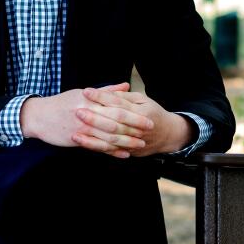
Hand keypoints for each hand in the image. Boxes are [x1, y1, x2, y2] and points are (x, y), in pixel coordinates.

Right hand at [20, 83, 144, 157]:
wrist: (39, 116)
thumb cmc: (62, 103)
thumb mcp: (82, 93)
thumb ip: (106, 91)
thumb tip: (125, 86)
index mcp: (91, 99)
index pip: (117, 106)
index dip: (134, 112)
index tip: (148, 116)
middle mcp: (88, 113)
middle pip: (116, 121)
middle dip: (135, 126)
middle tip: (150, 130)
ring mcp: (83, 127)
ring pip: (109, 136)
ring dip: (127, 141)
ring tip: (141, 144)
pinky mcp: (78, 139)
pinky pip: (99, 146)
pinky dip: (113, 151)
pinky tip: (124, 154)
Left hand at [75, 87, 192, 156]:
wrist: (168, 135)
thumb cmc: (153, 113)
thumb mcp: (143, 100)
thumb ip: (125, 96)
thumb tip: (108, 91)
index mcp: (142, 111)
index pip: (119, 103)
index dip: (102, 97)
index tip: (87, 91)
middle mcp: (137, 128)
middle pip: (114, 122)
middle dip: (95, 117)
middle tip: (77, 110)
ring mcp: (133, 142)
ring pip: (111, 140)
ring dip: (92, 137)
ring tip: (75, 132)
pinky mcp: (128, 151)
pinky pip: (110, 150)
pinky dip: (95, 147)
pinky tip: (82, 143)